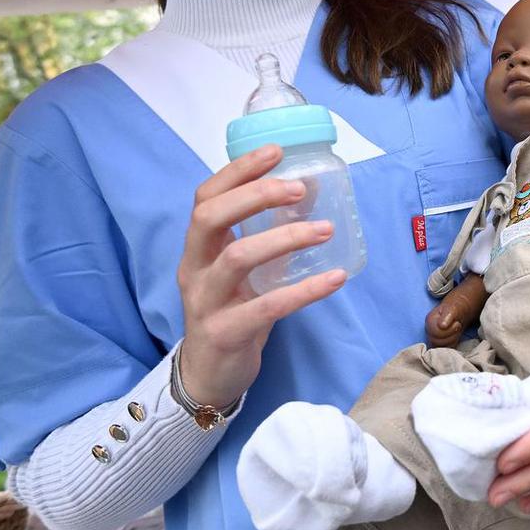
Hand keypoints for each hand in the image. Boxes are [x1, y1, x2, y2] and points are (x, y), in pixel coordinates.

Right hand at [177, 145, 345, 408]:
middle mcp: (193, 269)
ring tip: (326, 230)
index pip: (206, 198)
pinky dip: (305, 290)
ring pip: (237, 258)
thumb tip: (309, 199)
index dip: (237, 171)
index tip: (275, 152)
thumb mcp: (239, 272)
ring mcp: (204, 302)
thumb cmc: (232, 313)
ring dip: (286, 239)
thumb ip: (261, 239)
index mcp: (197, 249)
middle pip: (210, 218)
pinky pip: (266, 306)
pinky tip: (336, 278)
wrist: (208, 377)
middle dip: (255, 196)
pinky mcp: (224, 333)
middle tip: (298, 189)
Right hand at [425, 274, 487, 346]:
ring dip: (452, 340)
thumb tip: (442, 325)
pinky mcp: (440, 342)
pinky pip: (444, 349)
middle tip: (458, 326)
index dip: (448, 330)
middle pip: (437, 341)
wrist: (461, 309)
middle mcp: (429, 330)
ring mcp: (433, 337)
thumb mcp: (454, 308)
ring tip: (457, 330)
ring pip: (440, 347)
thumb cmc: (458, 307)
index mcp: (430, 320)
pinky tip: (456, 336)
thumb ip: (448, 315)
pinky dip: (452, 344)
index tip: (457, 323)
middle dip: (451, 335)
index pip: (435, 333)